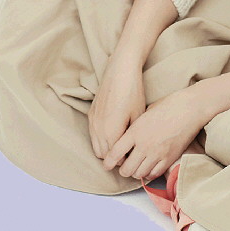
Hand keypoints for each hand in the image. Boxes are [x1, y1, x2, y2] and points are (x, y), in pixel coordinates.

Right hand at [88, 45, 146, 160]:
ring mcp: (92, 121)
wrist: (120, 70)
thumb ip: (133, 137)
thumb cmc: (133, 92)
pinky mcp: (91, 114)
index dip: (126, 159)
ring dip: (106, 149)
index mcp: (111, 132)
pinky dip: (101, 140)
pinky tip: (113, 134)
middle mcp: (98, 129)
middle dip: (115, 157)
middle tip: (129, 153)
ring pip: (96, 147)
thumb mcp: (138, 117)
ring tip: (122, 144)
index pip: (115, 157)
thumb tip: (135, 151)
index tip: (135, 156)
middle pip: (103, 155)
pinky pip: (93, 135)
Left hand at [101, 86, 204, 182]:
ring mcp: (157, 154)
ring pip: (139, 174)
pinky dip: (149, 173)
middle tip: (123, 166)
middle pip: (126, 169)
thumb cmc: (168, 106)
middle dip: (122, 170)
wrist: (190, 109)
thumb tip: (127, 139)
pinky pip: (154, 174)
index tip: (107, 164)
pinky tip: (149, 167)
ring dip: (135, 172)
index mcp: (135, 131)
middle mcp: (144, 145)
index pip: (115, 153)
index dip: (108, 162)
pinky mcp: (169, 158)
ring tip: (136, 167)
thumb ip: (135, 129)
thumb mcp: (144, 113)